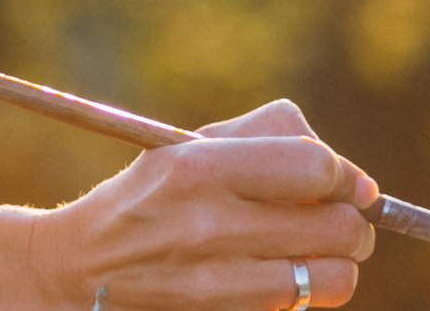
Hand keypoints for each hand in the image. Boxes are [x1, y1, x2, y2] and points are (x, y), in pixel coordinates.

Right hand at [28, 100, 378, 309]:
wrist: (76, 271)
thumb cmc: (147, 197)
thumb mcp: (186, 145)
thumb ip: (267, 135)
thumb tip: (349, 175)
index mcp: (197, 166)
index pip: (315, 166)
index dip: (345, 176)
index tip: (346, 185)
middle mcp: (207, 225)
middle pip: (337, 226)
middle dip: (352, 223)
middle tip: (339, 221)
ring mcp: (214, 283)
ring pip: (333, 278)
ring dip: (338, 264)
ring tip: (318, 253)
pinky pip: (300, 308)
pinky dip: (306, 293)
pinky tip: (283, 277)